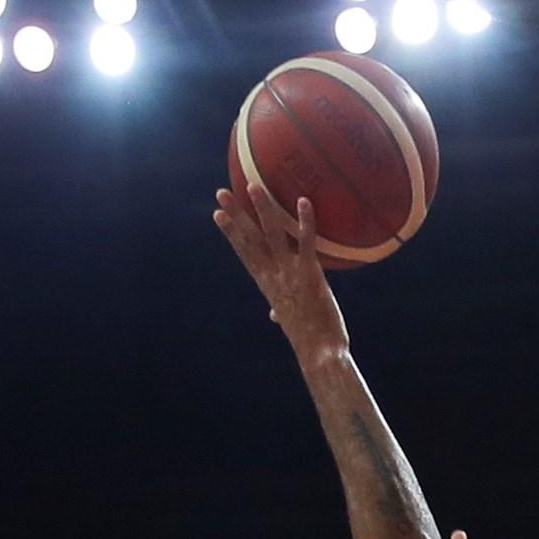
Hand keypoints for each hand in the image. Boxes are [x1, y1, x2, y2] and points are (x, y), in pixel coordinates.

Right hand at [211, 180, 350, 360]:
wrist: (319, 353)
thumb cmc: (308, 339)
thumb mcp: (288, 322)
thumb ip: (280, 312)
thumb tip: (274, 315)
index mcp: (267, 284)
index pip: (244, 252)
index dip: (231, 232)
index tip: (218, 215)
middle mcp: (274, 275)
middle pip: (250, 239)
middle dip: (235, 215)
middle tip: (221, 193)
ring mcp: (290, 273)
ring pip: (272, 235)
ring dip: (262, 209)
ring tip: (253, 186)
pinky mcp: (310, 274)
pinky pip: (306, 242)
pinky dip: (305, 221)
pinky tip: (303, 200)